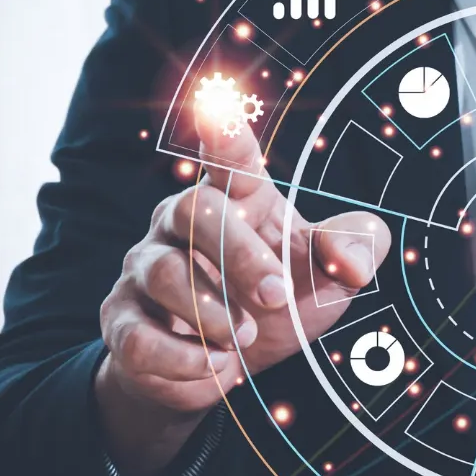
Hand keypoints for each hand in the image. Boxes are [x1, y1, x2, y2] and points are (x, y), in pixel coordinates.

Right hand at [94, 113, 388, 475]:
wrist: (224, 369)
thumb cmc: (277, 301)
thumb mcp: (328, 278)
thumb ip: (354, 252)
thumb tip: (354, 258)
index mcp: (237, 197)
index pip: (229, 155)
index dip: (224, 132)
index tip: (217, 103)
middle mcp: (180, 220)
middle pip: (195, 209)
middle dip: (239, 256)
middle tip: (275, 297)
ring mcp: (144, 266)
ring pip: (162, 274)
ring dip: (212, 316)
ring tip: (246, 342)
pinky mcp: (121, 320)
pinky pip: (138, 339)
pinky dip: (183, 363)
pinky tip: (217, 371)